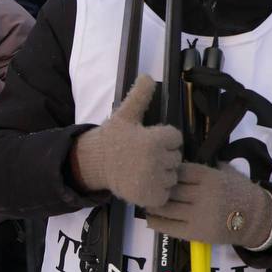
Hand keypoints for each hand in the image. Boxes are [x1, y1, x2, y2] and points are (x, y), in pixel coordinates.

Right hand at [71, 75, 181, 208]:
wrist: (96, 164)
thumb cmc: (113, 139)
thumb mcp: (125, 115)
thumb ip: (140, 96)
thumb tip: (148, 75)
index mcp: (154, 140)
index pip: (175, 139)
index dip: (164, 139)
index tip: (149, 141)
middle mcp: (155, 161)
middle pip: (176, 158)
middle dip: (164, 157)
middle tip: (144, 156)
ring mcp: (153, 180)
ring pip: (172, 176)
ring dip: (162, 174)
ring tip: (143, 169)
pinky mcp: (150, 196)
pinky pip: (165, 193)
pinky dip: (157, 191)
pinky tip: (144, 182)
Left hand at [147, 162, 271, 248]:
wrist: (257, 220)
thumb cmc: (240, 192)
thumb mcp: (227, 172)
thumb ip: (207, 166)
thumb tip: (181, 160)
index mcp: (210, 177)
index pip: (180, 171)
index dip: (168, 171)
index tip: (161, 172)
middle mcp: (203, 195)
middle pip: (171, 189)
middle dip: (158, 187)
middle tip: (146, 186)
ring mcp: (198, 215)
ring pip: (167, 207)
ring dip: (153, 205)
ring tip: (146, 201)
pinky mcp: (196, 233)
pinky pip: (169, 227)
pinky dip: (156, 222)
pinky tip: (150, 218)